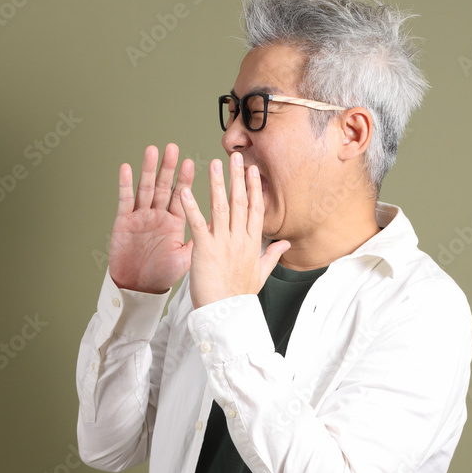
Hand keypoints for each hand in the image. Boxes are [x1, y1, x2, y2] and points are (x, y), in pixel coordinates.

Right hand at [108, 144, 194, 293]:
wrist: (138, 289)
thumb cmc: (162, 274)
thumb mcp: (187, 257)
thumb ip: (201, 239)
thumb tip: (221, 225)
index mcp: (174, 222)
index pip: (182, 196)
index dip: (185, 179)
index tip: (191, 162)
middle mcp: (158, 215)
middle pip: (164, 186)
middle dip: (168, 167)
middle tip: (173, 148)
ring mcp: (140, 216)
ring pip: (145, 188)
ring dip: (149, 170)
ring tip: (153, 151)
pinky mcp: (123, 222)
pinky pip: (125, 200)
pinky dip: (125, 184)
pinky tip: (127, 168)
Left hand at [180, 151, 289, 307]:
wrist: (226, 316)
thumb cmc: (240, 297)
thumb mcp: (261, 274)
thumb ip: (272, 255)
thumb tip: (286, 243)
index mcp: (253, 244)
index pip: (256, 209)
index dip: (254, 188)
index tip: (253, 171)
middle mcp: (240, 239)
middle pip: (241, 202)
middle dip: (238, 178)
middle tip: (236, 156)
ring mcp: (223, 243)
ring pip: (222, 207)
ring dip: (218, 184)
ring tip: (215, 164)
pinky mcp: (205, 250)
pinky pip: (198, 224)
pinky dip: (191, 206)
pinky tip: (185, 190)